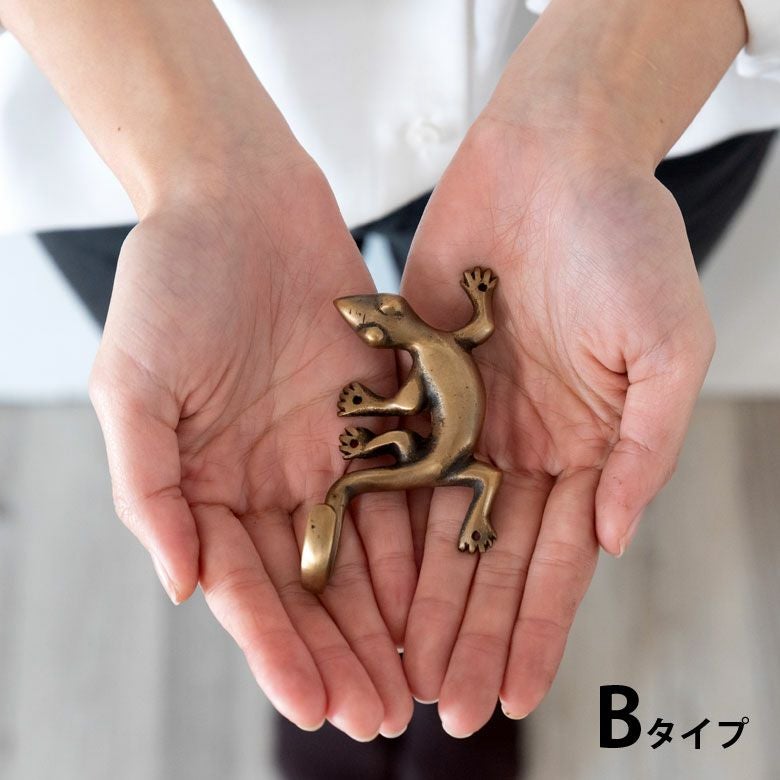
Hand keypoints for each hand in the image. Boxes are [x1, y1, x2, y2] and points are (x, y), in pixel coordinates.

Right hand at [89, 154, 415, 739]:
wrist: (238, 202)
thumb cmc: (172, 284)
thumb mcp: (133, 384)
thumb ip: (150, 486)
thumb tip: (179, 585)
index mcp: (207, 484)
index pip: (244, 586)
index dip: (277, 648)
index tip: (315, 704)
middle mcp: (270, 480)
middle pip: (310, 585)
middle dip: (343, 653)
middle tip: (381, 718)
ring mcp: (326, 452)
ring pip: (364, 552)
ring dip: (388, 618)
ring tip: (420, 681)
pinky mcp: (375, 416)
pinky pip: (403, 488)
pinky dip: (420, 544)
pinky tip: (444, 593)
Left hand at [400, 117, 714, 735]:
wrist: (553, 160)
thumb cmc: (624, 239)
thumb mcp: (667, 345)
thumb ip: (644, 446)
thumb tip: (615, 539)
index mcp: (587, 446)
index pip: (559, 561)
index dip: (536, 630)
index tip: (513, 695)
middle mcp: (524, 445)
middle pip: (492, 561)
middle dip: (471, 635)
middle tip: (445, 708)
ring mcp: (469, 420)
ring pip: (438, 529)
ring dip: (422, 598)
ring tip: (400, 665)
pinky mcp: (420, 386)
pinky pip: (397, 464)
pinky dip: (383, 524)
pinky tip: (363, 579)